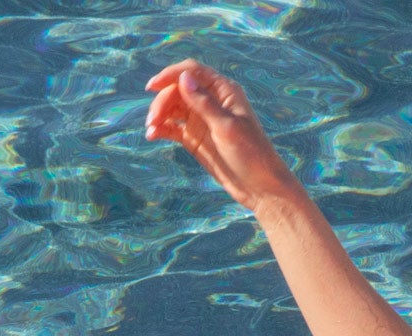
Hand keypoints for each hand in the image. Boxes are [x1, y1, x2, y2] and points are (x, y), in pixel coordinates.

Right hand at [144, 59, 300, 211]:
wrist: (260, 188)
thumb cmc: (252, 154)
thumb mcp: (227, 127)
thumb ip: (204, 103)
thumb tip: (183, 78)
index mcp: (224, 91)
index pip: (193, 72)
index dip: (171, 75)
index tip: (152, 86)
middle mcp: (211, 102)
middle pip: (179, 90)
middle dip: (163, 101)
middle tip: (153, 120)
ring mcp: (202, 120)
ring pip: (173, 108)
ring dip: (159, 115)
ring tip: (151, 130)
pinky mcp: (195, 139)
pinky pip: (174, 128)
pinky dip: (162, 129)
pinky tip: (152, 136)